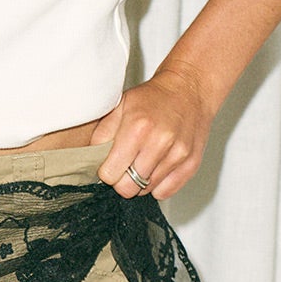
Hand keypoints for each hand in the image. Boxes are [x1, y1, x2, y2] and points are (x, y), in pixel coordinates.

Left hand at [90, 61, 215, 200]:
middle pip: (128, 189)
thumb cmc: (153, 99)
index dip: (107, 172)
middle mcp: (160, 143)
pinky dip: (158, 185)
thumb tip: (89, 161)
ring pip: (146, 191)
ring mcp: (178, 155)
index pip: (110, 175)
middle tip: (126, 167)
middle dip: (122, 181)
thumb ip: (101, 134)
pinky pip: (165, 192)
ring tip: (145, 160)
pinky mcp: (191, 164)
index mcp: (137, 128)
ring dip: (141, 181)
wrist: (190, 89)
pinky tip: (158, 167)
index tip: (111, 164)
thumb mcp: (120, 106)